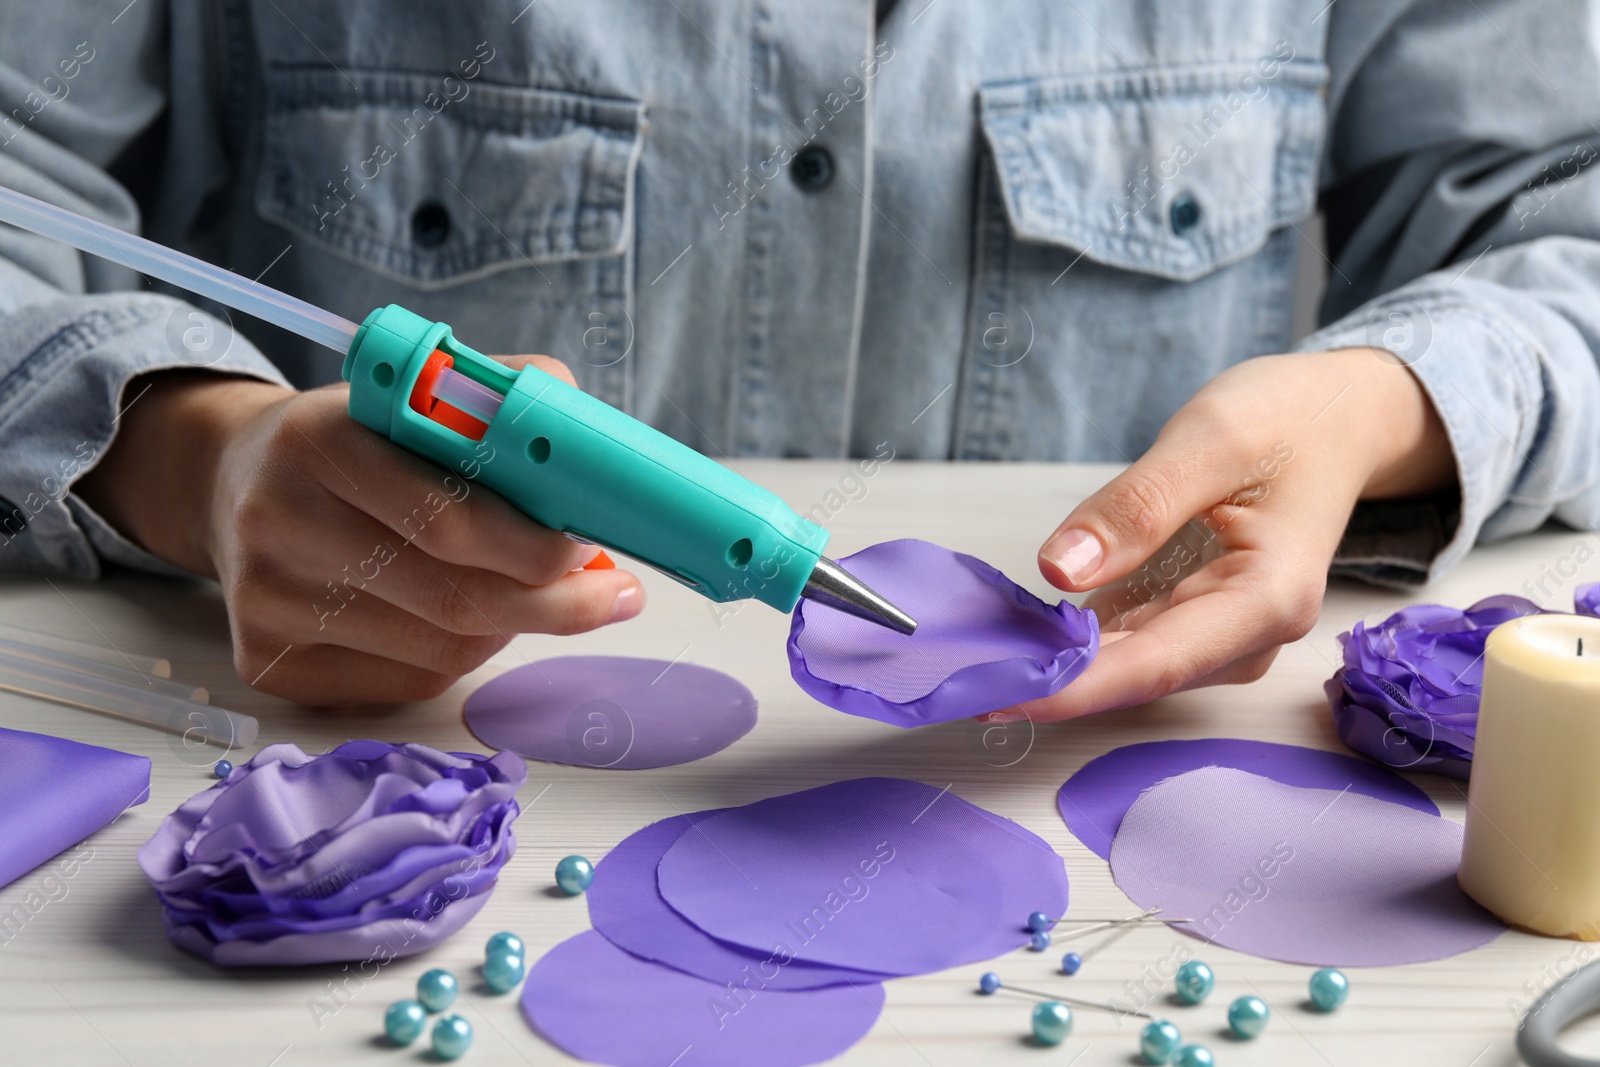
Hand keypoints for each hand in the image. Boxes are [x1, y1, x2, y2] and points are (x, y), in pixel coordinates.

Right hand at [77, 358, 643, 704]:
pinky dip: (461, 657)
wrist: (236, 481)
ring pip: (442, 651)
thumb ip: (507, 405)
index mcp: (319, 440)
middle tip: (612, 595)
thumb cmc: (360, 439)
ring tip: (530, 592)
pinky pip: (408, 683)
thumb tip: (593, 457)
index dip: (536, 545)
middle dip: (553, 602)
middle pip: (454, 598)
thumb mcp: (420, 395)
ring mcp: (265, 603)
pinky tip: (465, 620)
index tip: (595, 546)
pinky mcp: (266, 663)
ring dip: (510, 626)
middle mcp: (279, 522)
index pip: (449, 518)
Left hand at [996, 348, 1456, 722]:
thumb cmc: (1289, 419)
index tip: (996, 694)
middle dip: (1050, 681)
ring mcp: (1227, 635)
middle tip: (959, 676)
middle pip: (1137, 676)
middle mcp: (1250, 636)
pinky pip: (1132, 642)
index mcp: (1267, 599)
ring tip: (976, 653)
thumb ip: (1138, 507)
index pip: (1154, 664)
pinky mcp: (1201, 621)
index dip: (1071, 687)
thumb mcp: (1211, 438)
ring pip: (1130, 664)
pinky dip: (1078, 638)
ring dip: (1058, 662)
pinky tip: (1022, 629)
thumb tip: (1062, 570)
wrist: (1341, 418)